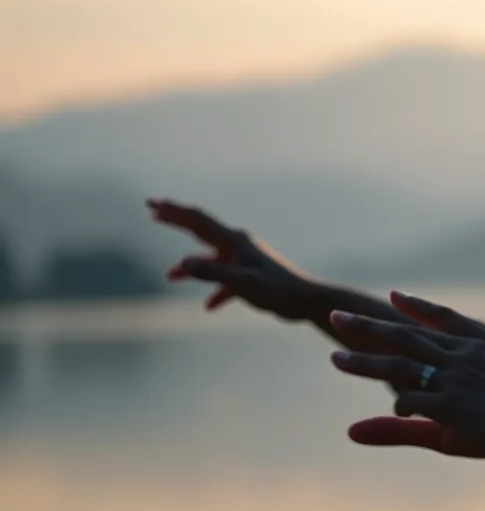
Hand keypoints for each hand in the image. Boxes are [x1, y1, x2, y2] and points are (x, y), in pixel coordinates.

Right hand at [147, 198, 315, 319]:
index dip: (173, 211)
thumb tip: (182, 264)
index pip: (198, 220)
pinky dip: (215, 291)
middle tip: (153, 211)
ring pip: (210, 258)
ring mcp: (244, 260)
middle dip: (176, 221)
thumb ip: (213, 274)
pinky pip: (226, 282)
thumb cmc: (279, 291)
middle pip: (201, 229)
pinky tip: (209, 306)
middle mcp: (238, 245)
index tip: (151, 204)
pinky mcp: (252, 277)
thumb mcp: (243, 283)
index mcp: (234, 241)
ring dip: (190, 265)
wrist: (307, 301)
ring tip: (171, 276)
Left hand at [328, 292, 484, 462]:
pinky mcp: (450, 405)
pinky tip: (393, 408)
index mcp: (484, 344)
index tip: (396, 296)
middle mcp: (464, 355)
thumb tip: (445, 370)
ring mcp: (454, 378)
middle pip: (408, 336)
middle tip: (339, 315)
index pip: (444, 318)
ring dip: (364, 362)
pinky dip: (400, 405)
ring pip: (400, 365)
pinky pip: (412, 401)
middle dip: (370, 327)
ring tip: (335, 358)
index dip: (418, 307)